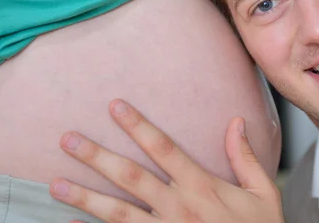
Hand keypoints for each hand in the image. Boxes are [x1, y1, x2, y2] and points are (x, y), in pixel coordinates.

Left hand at [50, 99, 283, 221]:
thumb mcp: (263, 194)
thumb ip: (245, 158)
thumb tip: (236, 122)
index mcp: (202, 188)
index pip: (165, 149)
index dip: (138, 126)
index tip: (115, 106)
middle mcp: (178, 209)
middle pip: (131, 178)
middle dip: (97, 157)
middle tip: (67, 140)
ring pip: (117, 214)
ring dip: (85, 198)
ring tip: (54, 185)